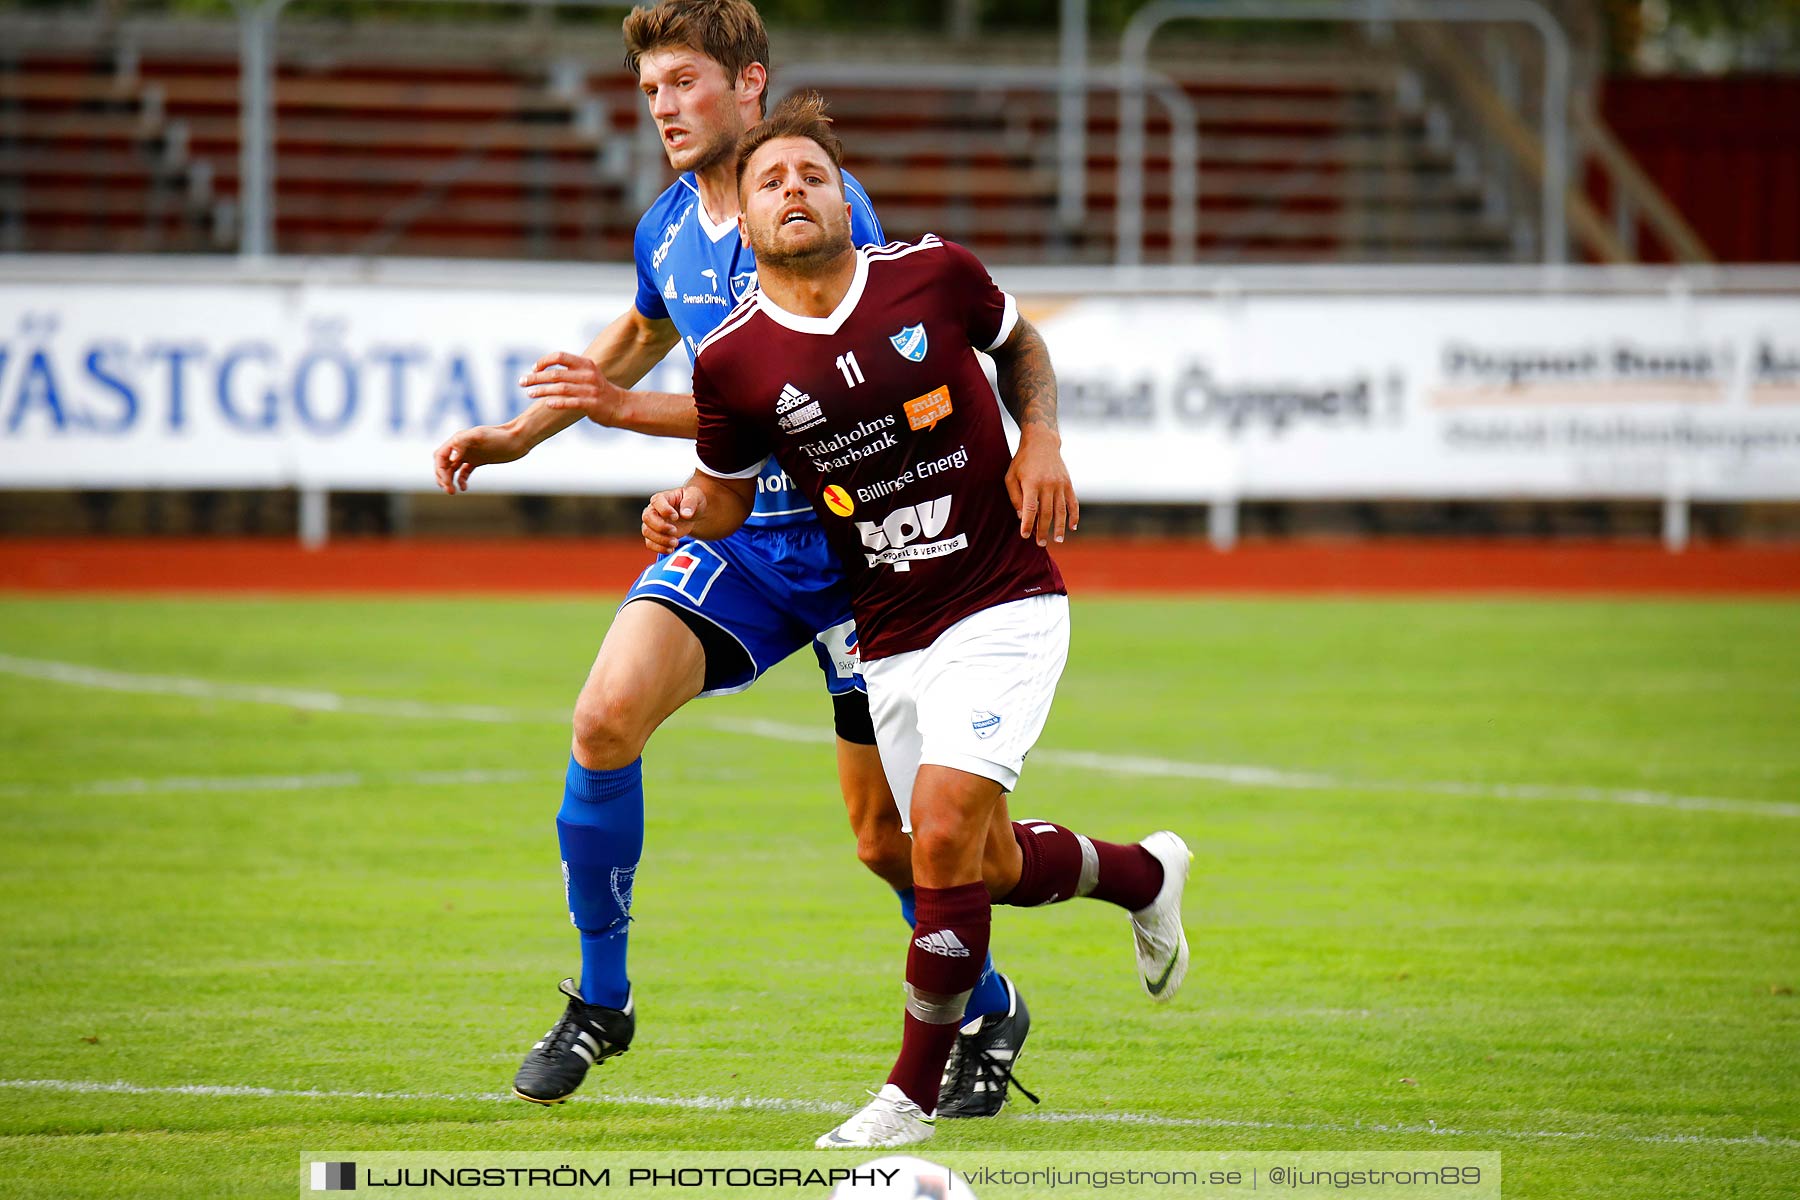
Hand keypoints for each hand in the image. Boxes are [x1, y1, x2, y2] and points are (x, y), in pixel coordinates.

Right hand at [433, 424, 527, 493]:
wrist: (517, 439)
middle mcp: (461, 447)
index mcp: (457, 440)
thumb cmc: (500, 436)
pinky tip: (464, 488)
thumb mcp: (480, 436)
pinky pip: (464, 472)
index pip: (440, 456)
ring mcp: (469, 454)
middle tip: (449, 491)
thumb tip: (452, 459)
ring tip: (453, 492)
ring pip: (452, 469)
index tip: (445, 482)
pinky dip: (461, 480)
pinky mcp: (478, 460)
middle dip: (443, 478)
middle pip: (443, 464)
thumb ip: (463, 443)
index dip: (439, 470)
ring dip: (449, 480)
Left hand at [526, 351, 629, 424]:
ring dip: (542, 390)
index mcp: (585, 364)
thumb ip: (571, 370)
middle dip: (535, 377)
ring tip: (529, 393)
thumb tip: (546, 370)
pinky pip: (570, 402)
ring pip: (560, 388)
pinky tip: (547, 404)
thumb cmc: (600, 391)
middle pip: (555, 374)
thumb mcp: (588, 374)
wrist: (621, 406)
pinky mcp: (591, 404)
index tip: (534, 369)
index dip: (544, 361)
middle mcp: (587, 375)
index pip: (559, 356)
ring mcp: (590, 390)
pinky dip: (557, 402)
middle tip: (522, 381)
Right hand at [642, 485, 706, 554]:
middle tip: (675, 531)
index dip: (664, 510)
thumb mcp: (695, 496)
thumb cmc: (691, 501)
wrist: (690, 513)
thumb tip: (685, 514)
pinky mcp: (654, 535)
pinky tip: (671, 549)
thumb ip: (690, 502)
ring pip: (647, 532)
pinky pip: (650, 543)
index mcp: (661, 498)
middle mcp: (652, 510)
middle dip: (660, 527)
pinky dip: (659, 548)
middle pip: (647, 518)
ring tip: (675, 542)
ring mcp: (651, 523)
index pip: (656, 502)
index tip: (676, 517)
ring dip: (660, 540)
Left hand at [1005, 428, 1078, 545]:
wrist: (1042, 442)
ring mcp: (1060, 484)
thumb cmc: (1022, 461)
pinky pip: (1073, 502)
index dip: (1028, 523)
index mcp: (1031, 483)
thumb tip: (1022, 516)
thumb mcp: (1011, 476)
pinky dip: (1074, 515)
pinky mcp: (1068, 483)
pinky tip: (1072, 527)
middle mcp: (1047, 484)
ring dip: (1060, 527)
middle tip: (1040, 543)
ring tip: (1058, 540)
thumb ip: (1015, 497)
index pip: (1030, 508)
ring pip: (1061, 510)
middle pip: (1047, 512)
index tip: (1025, 535)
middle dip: (1043, 530)